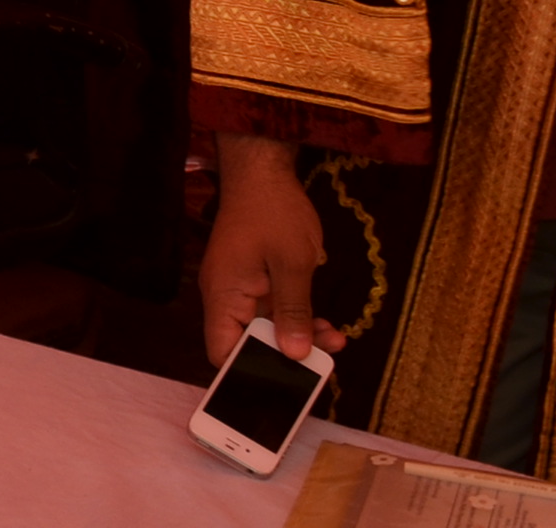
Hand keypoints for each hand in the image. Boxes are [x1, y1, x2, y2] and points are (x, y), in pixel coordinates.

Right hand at [200, 133, 346, 366]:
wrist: (264, 170)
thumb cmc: (273, 211)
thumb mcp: (291, 263)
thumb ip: (293, 311)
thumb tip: (294, 354)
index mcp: (224, 295)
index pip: (222, 351)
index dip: (247, 374)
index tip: (284, 386)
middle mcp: (228, 298)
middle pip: (247, 346)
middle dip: (284, 358)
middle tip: (321, 367)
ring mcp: (243, 290)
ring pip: (267, 331)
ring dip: (298, 339)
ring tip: (334, 342)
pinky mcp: (258, 282)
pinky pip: (276, 313)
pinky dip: (299, 321)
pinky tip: (328, 326)